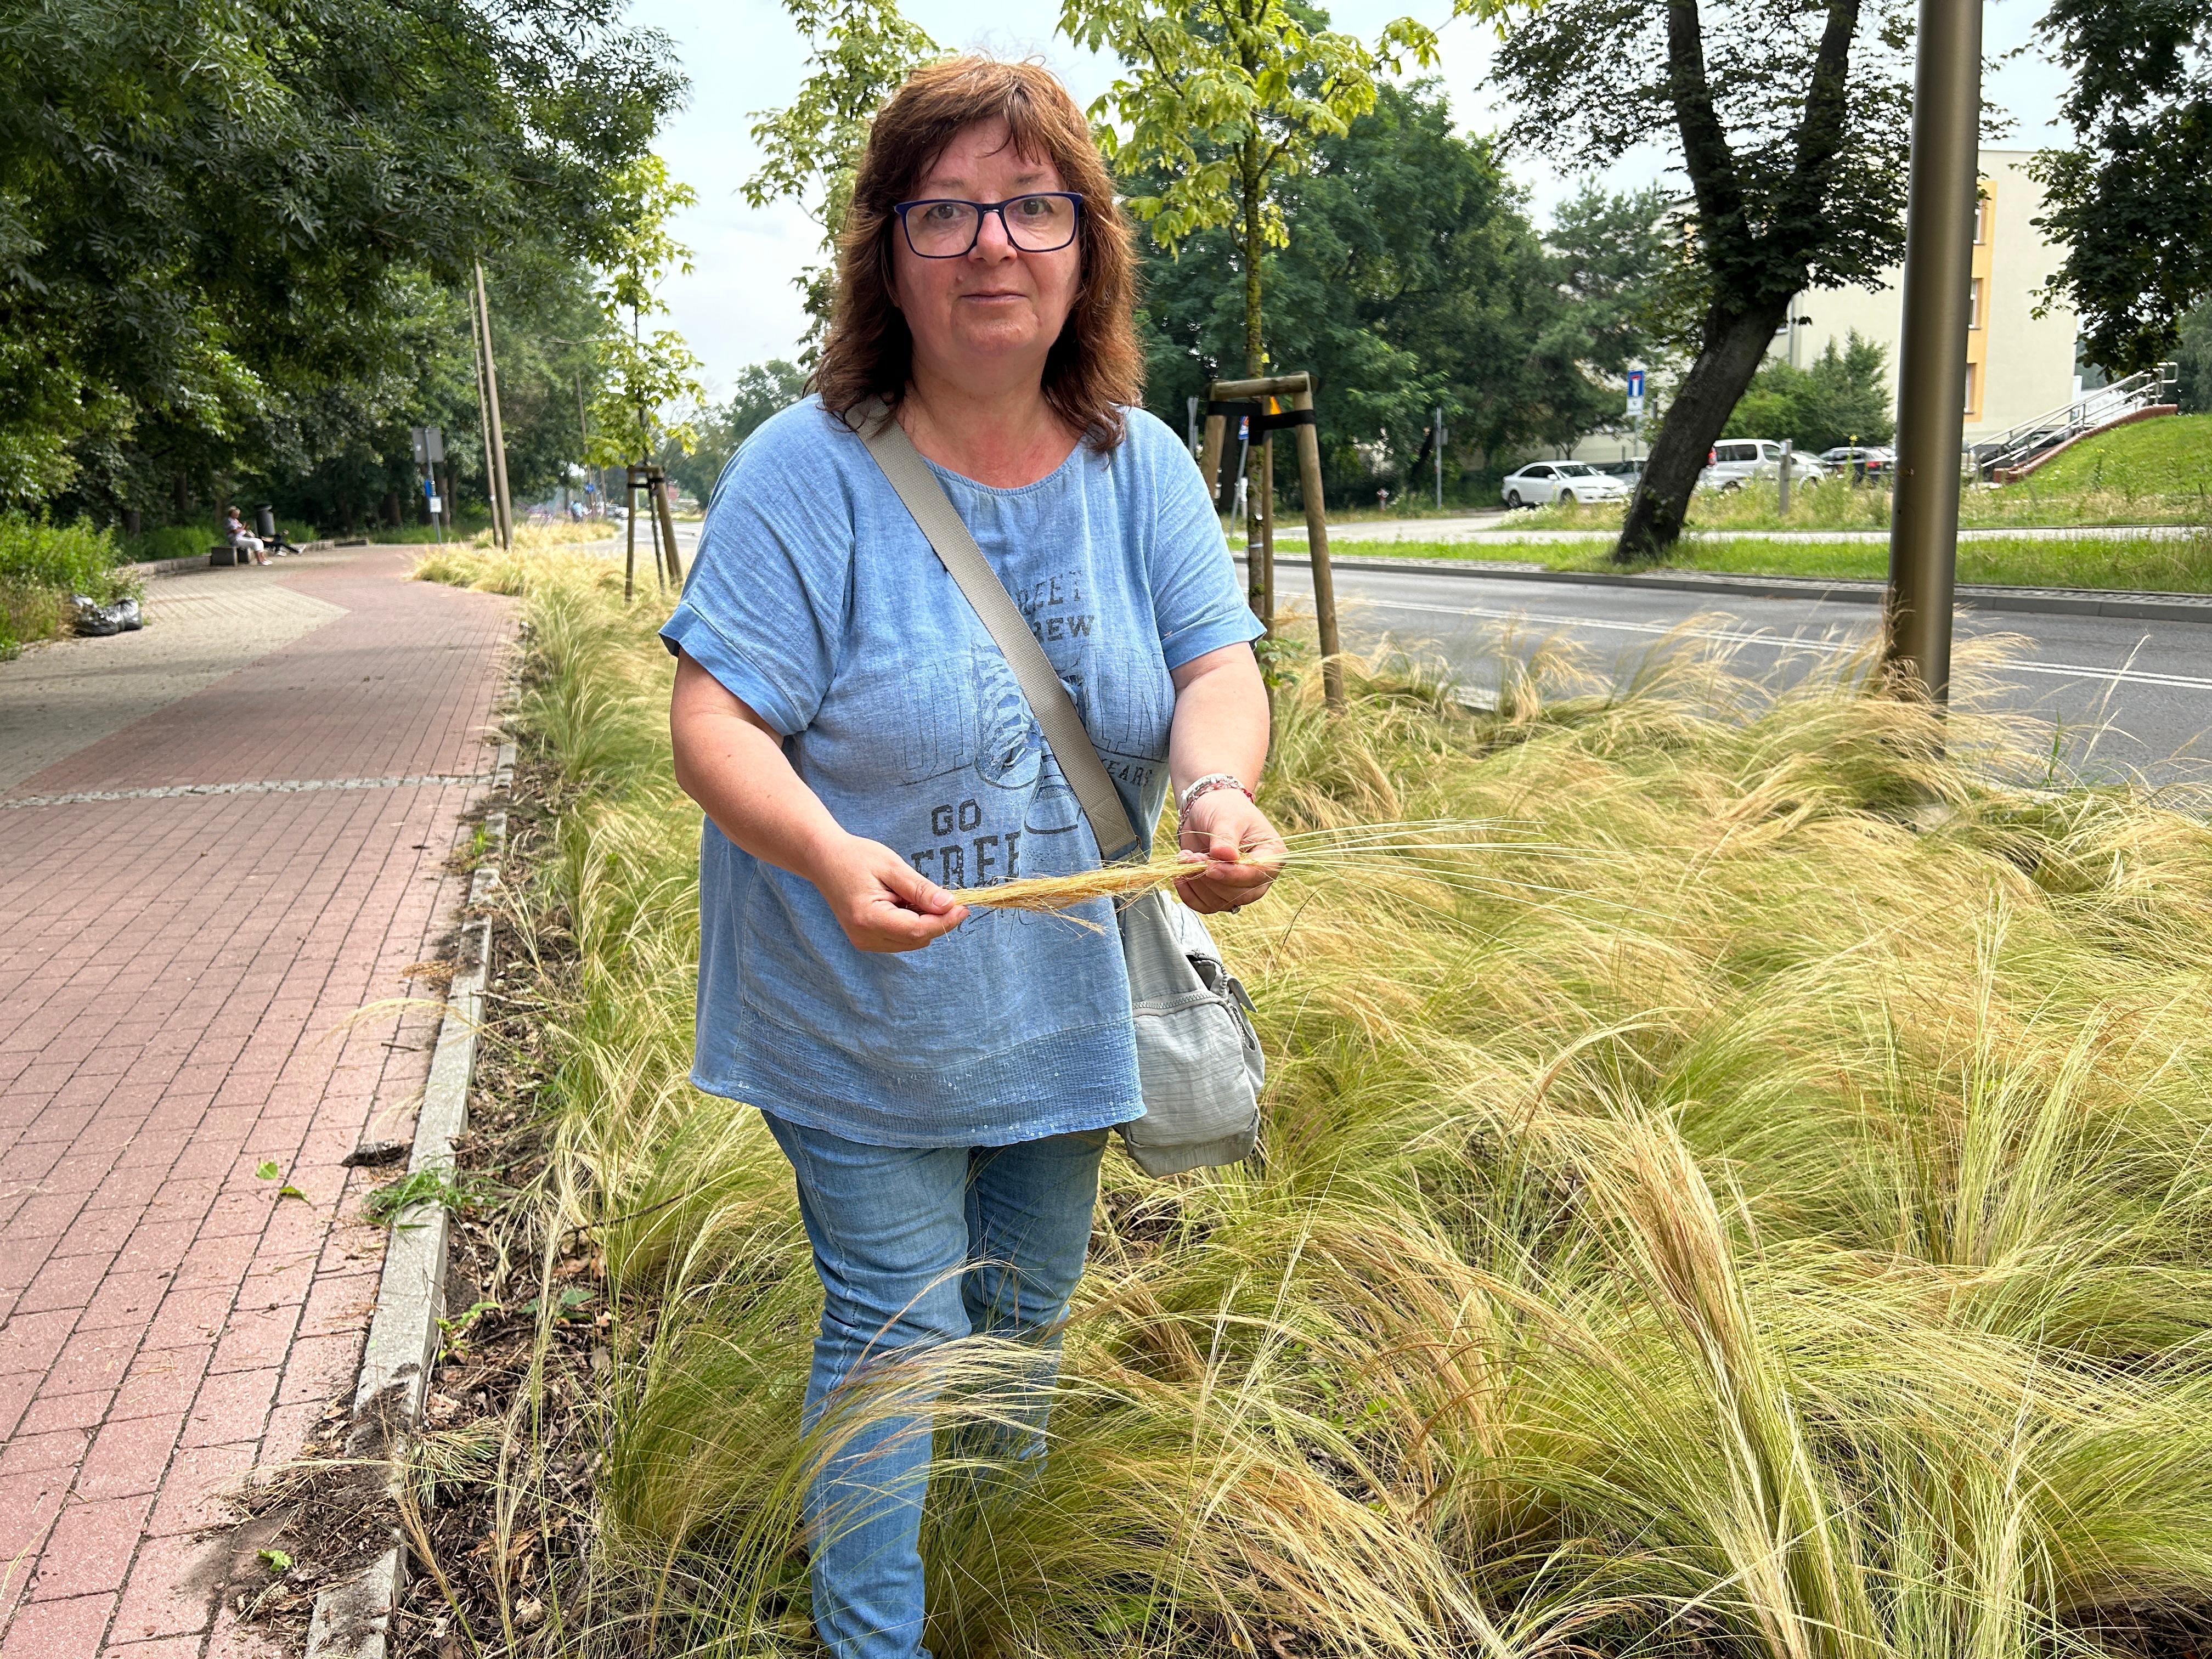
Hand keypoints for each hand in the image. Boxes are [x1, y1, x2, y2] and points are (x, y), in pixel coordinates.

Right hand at [806, 834, 968, 951]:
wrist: (823, 859)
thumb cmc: (855, 857)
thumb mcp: (891, 867)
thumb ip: (920, 889)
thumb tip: (949, 905)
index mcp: (869, 918)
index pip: (918, 930)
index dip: (945, 921)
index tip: (964, 906)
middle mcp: (865, 937)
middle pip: (917, 939)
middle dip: (936, 920)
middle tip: (942, 894)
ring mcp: (864, 941)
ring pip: (912, 942)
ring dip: (924, 922)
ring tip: (912, 894)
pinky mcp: (866, 940)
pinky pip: (901, 939)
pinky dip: (912, 924)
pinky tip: (904, 903)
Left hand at [1174, 788, 1285, 914]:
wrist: (1208, 808)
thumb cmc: (1224, 808)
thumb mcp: (1226, 817)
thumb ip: (1225, 838)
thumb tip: (1224, 856)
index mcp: (1272, 855)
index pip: (1257, 874)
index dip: (1233, 874)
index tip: (1209, 867)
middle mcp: (1259, 876)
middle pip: (1239, 894)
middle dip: (1211, 879)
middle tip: (1191, 857)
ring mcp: (1239, 887)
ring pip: (1220, 902)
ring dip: (1197, 884)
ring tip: (1185, 858)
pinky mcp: (1220, 892)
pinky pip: (1206, 906)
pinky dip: (1190, 895)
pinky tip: (1180, 876)